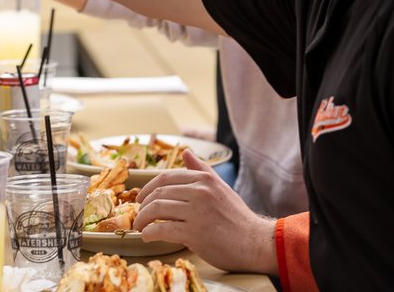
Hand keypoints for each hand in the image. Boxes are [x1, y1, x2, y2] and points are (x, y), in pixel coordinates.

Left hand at [132, 150, 276, 273]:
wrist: (256, 243)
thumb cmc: (238, 218)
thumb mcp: (221, 188)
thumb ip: (201, 170)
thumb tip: (185, 151)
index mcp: (204, 179)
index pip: (166, 177)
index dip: (148, 187)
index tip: (141, 198)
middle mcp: (200, 192)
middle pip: (159, 193)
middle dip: (143, 205)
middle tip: (137, 214)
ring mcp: (196, 212)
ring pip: (157, 209)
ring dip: (142, 219)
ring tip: (140, 226)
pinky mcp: (194, 233)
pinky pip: (162, 229)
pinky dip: (150, 233)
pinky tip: (147, 236)